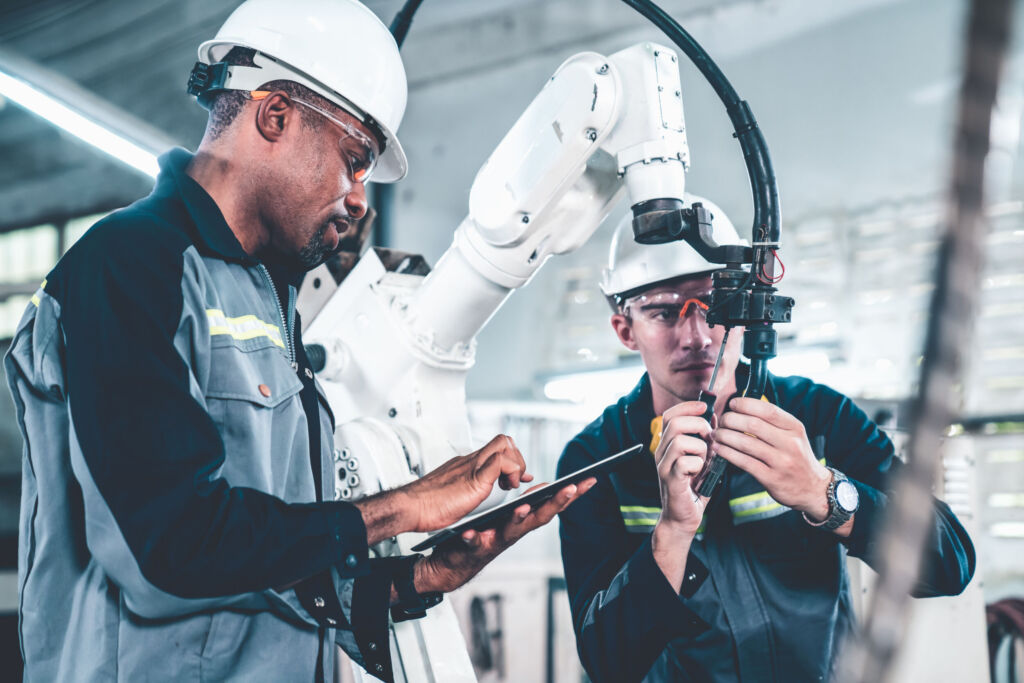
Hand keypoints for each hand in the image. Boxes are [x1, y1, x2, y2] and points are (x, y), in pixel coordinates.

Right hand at [401, 434, 533, 532]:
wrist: (409, 507)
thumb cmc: (424, 506)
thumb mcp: (449, 493)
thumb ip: (461, 490)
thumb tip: (466, 495)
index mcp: (465, 465)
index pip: (494, 448)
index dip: (511, 459)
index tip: (516, 477)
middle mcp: (469, 461)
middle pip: (503, 440)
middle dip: (516, 459)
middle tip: (512, 481)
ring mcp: (472, 467)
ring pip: (505, 444)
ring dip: (515, 464)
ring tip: (509, 484)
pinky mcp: (475, 477)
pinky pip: (501, 461)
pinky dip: (511, 472)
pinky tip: (505, 488)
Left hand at [414, 479, 595, 592]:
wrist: (451, 566)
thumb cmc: (481, 540)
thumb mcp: (506, 522)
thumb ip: (523, 508)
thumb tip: (541, 488)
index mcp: (521, 522)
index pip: (550, 505)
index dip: (571, 494)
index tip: (589, 479)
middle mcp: (512, 533)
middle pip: (539, 517)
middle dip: (557, 503)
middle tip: (571, 488)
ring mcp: (495, 542)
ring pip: (511, 530)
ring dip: (518, 519)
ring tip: (524, 506)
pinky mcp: (473, 549)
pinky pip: (474, 543)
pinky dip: (474, 538)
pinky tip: (470, 532)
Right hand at [653, 401, 711, 538]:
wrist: (683, 518)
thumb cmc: (693, 488)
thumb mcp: (702, 458)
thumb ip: (705, 439)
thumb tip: (713, 416)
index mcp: (667, 445)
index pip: (669, 415)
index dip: (687, 407)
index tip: (704, 407)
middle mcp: (661, 453)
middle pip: (675, 423)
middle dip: (698, 426)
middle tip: (709, 438)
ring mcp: (664, 466)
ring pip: (681, 441)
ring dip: (700, 448)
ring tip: (704, 460)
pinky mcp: (671, 481)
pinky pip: (685, 463)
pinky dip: (699, 466)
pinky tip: (700, 474)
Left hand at [713, 397, 829, 517]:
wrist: (813, 489)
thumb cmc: (797, 457)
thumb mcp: (793, 435)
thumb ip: (772, 422)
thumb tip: (742, 406)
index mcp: (795, 428)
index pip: (767, 410)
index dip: (745, 404)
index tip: (732, 404)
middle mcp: (790, 443)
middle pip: (753, 425)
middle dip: (731, 419)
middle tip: (721, 420)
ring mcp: (781, 462)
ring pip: (746, 443)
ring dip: (725, 436)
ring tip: (716, 434)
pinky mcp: (771, 478)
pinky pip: (744, 462)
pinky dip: (727, 453)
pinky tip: (719, 448)